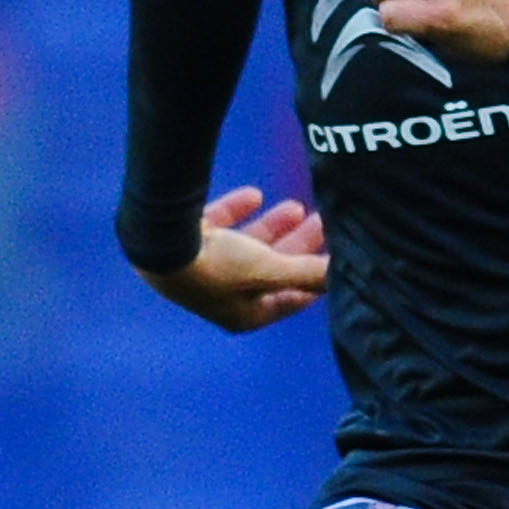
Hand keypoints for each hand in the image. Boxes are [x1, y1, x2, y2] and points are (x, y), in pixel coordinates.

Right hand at [144, 183, 329, 330]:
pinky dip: (238, 211)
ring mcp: (207, 268)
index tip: (338, 261)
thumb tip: (348, 274)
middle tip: (324, 222)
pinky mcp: (191, 242)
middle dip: (299, 246)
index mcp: (246, 314)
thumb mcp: (272, 271)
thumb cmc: (219, 268)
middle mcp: (226, 296)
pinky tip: (254, 194)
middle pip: (274, 270)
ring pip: (250, 246)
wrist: (160, 245)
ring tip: (298, 206)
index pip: (291, 300)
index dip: (316, 283)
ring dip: (274, 226)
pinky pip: (221, 225)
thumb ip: (310, 271)